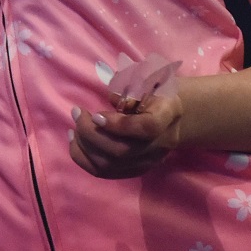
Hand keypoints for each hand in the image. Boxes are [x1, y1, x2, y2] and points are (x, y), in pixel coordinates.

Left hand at [67, 89, 182, 177]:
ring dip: (84, 146)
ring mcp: (148, 162)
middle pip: (122, 151)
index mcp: (167, 114)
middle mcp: (160, 144)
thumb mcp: (149, 78)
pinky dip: (83, 158)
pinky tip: (74, 141)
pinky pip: (104, 172)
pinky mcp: (134, 170)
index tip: (95, 114)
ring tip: (73, 127)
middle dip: (90, 133)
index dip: (118, 125)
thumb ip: (131, 86)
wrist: (177, 117)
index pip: (147, 128)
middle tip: (76, 113)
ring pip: (109, 164)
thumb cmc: (157, 91)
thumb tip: (111, 98)